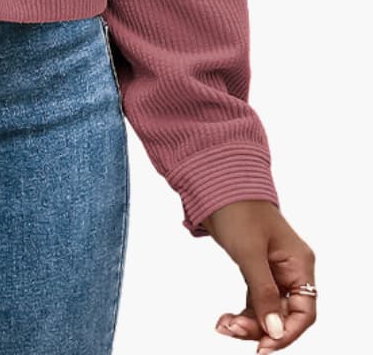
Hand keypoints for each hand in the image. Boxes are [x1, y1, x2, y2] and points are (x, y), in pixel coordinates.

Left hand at [205, 200, 316, 351]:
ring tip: (223, 326)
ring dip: (249, 323)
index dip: (286, 332)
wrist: (215, 182)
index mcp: (299, 264)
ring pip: (268, 310)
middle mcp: (291, 270)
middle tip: (232, 331)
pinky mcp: (256, 269)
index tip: (264, 347)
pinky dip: (243, 312)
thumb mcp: (249, 252)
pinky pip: (255, 300)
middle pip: (285, 314)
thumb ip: (263, 292)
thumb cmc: (237, 209)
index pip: (304, 311)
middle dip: (261, 328)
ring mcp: (273, 270)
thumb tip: (274, 330)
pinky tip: (226, 319)